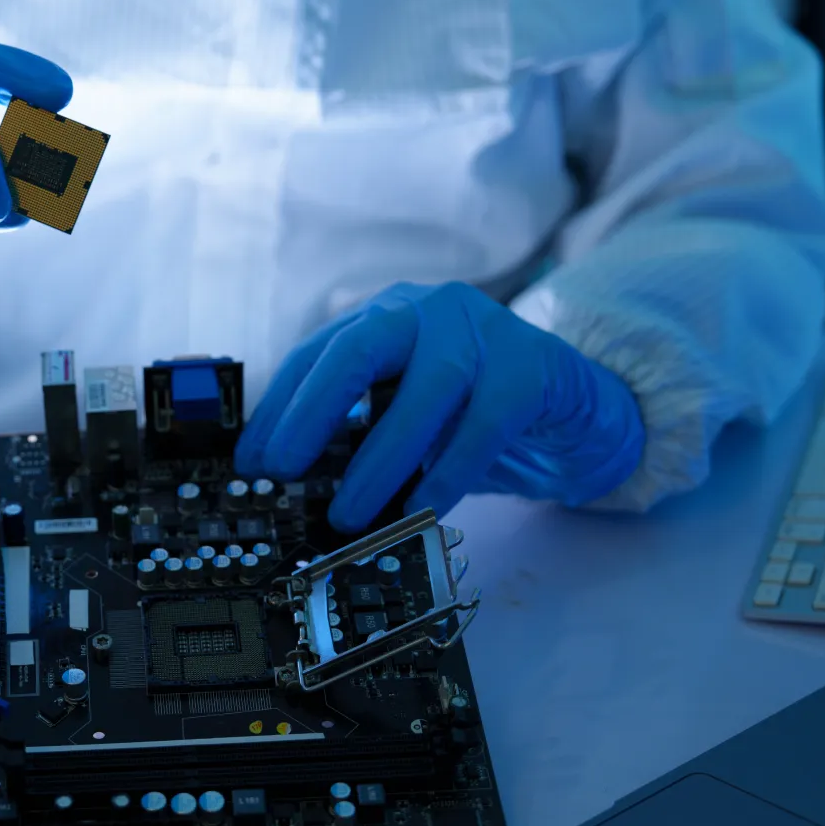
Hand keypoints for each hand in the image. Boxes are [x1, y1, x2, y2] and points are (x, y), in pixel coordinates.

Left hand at [236, 282, 644, 531]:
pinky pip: (482, 426)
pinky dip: (447, 473)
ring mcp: (483, 332)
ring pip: (424, 390)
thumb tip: (297, 488)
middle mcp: (426, 311)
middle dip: (312, 411)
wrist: (574, 401)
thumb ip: (360, 433)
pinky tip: (421, 509)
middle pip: (359, 348)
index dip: (278, 410)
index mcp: (384, 317)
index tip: (250, 464)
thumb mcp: (407, 412)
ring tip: (348, 514)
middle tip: (281, 469)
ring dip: (380, 458)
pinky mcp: (530, 368)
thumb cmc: (474, 409)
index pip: (315, 355)